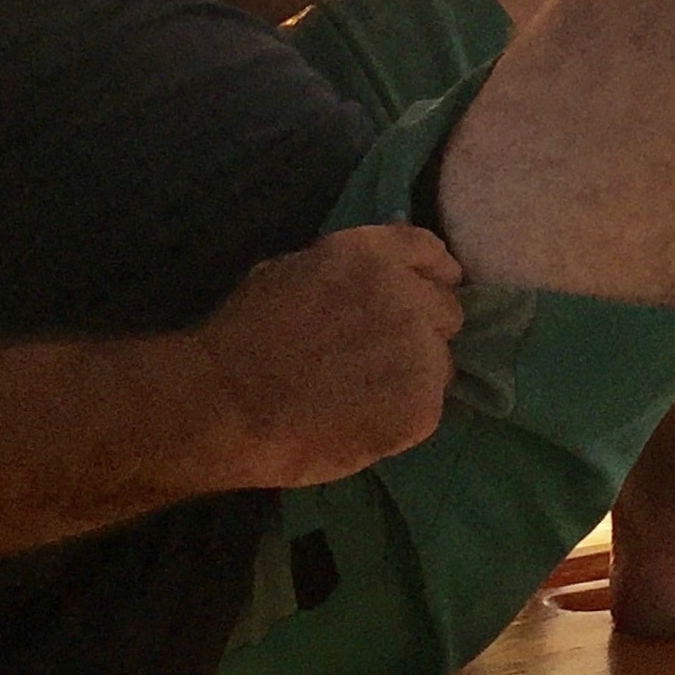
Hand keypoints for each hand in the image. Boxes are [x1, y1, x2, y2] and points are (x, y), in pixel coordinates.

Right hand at [198, 225, 465, 488]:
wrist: (228, 405)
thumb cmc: (244, 336)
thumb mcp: (291, 271)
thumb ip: (346, 271)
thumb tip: (373, 278)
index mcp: (372, 253)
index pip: (429, 252)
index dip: (432, 274)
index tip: (433, 289)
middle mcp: (407, 295)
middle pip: (446, 311)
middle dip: (422, 329)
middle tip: (384, 356)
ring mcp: (419, 352)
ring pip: (439, 364)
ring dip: (414, 376)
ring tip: (367, 397)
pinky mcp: (421, 407)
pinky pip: (427, 409)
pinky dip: (403, 417)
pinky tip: (364, 422)